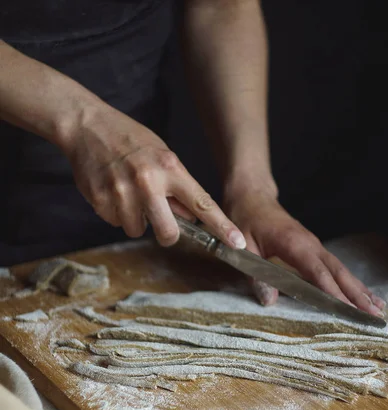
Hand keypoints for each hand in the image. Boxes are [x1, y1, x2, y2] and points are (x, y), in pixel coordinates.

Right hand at [62, 103, 245, 248]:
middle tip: (158, 220)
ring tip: (127, 192)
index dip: (222, 227)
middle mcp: (148, 181)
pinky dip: (115, 213)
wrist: (86, 125)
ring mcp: (122, 193)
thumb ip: (177, 187)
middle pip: (168, 233)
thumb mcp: (162, 154)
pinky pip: (115, 223)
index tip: (237, 243)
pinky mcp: (101, 201)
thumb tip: (191, 216)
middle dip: (166, 233)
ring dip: (135, 219)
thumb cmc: (128, 139)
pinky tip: (112, 190)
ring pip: (137, 230)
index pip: (203, 204)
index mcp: (169, 168)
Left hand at [223, 179, 384, 315]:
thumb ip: (255, 274)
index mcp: (294, 243)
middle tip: (373, 314)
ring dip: (358, 289)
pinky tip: (358, 293)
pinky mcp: (313, 248)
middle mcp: (310, 244)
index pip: (317, 272)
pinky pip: (334, 267)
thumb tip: (269, 301)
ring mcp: (314, 245)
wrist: (252, 197)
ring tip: (375, 308)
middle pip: (338, 272)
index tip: (346, 309)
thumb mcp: (243, 247)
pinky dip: (348, 282)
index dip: (332, 292)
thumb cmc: (246, 219)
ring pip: (340, 270)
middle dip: (356, 294)